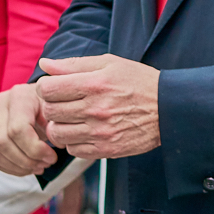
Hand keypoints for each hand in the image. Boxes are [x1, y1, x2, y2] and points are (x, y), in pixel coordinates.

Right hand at [0, 82, 57, 176]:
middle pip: (3, 143)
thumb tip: (57, 144)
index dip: (35, 149)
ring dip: (17, 167)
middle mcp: (0, 104)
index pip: (18, 129)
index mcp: (18, 96)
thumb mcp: (58, 110)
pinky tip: (27, 167)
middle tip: (45, 164)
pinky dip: (10, 167)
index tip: (52, 157)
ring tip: (37, 167)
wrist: (40, 98)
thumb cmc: (50, 104)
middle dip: (26, 160)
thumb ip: (57, 126)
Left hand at [36, 54, 160, 159]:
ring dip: (59, 126)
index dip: (46, 87)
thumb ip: (74, 64)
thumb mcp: (109, 63)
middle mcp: (95, 109)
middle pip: (50, 111)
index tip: (54, 87)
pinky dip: (73, 142)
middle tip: (62, 103)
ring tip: (70, 119)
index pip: (49, 88)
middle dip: (50, 106)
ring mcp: (100, 132)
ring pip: (57, 134)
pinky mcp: (106, 150)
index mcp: (95, 84)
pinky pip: (73, 150)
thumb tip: (45, 64)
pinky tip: (83, 131)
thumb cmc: (137, 81)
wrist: (169, 108)